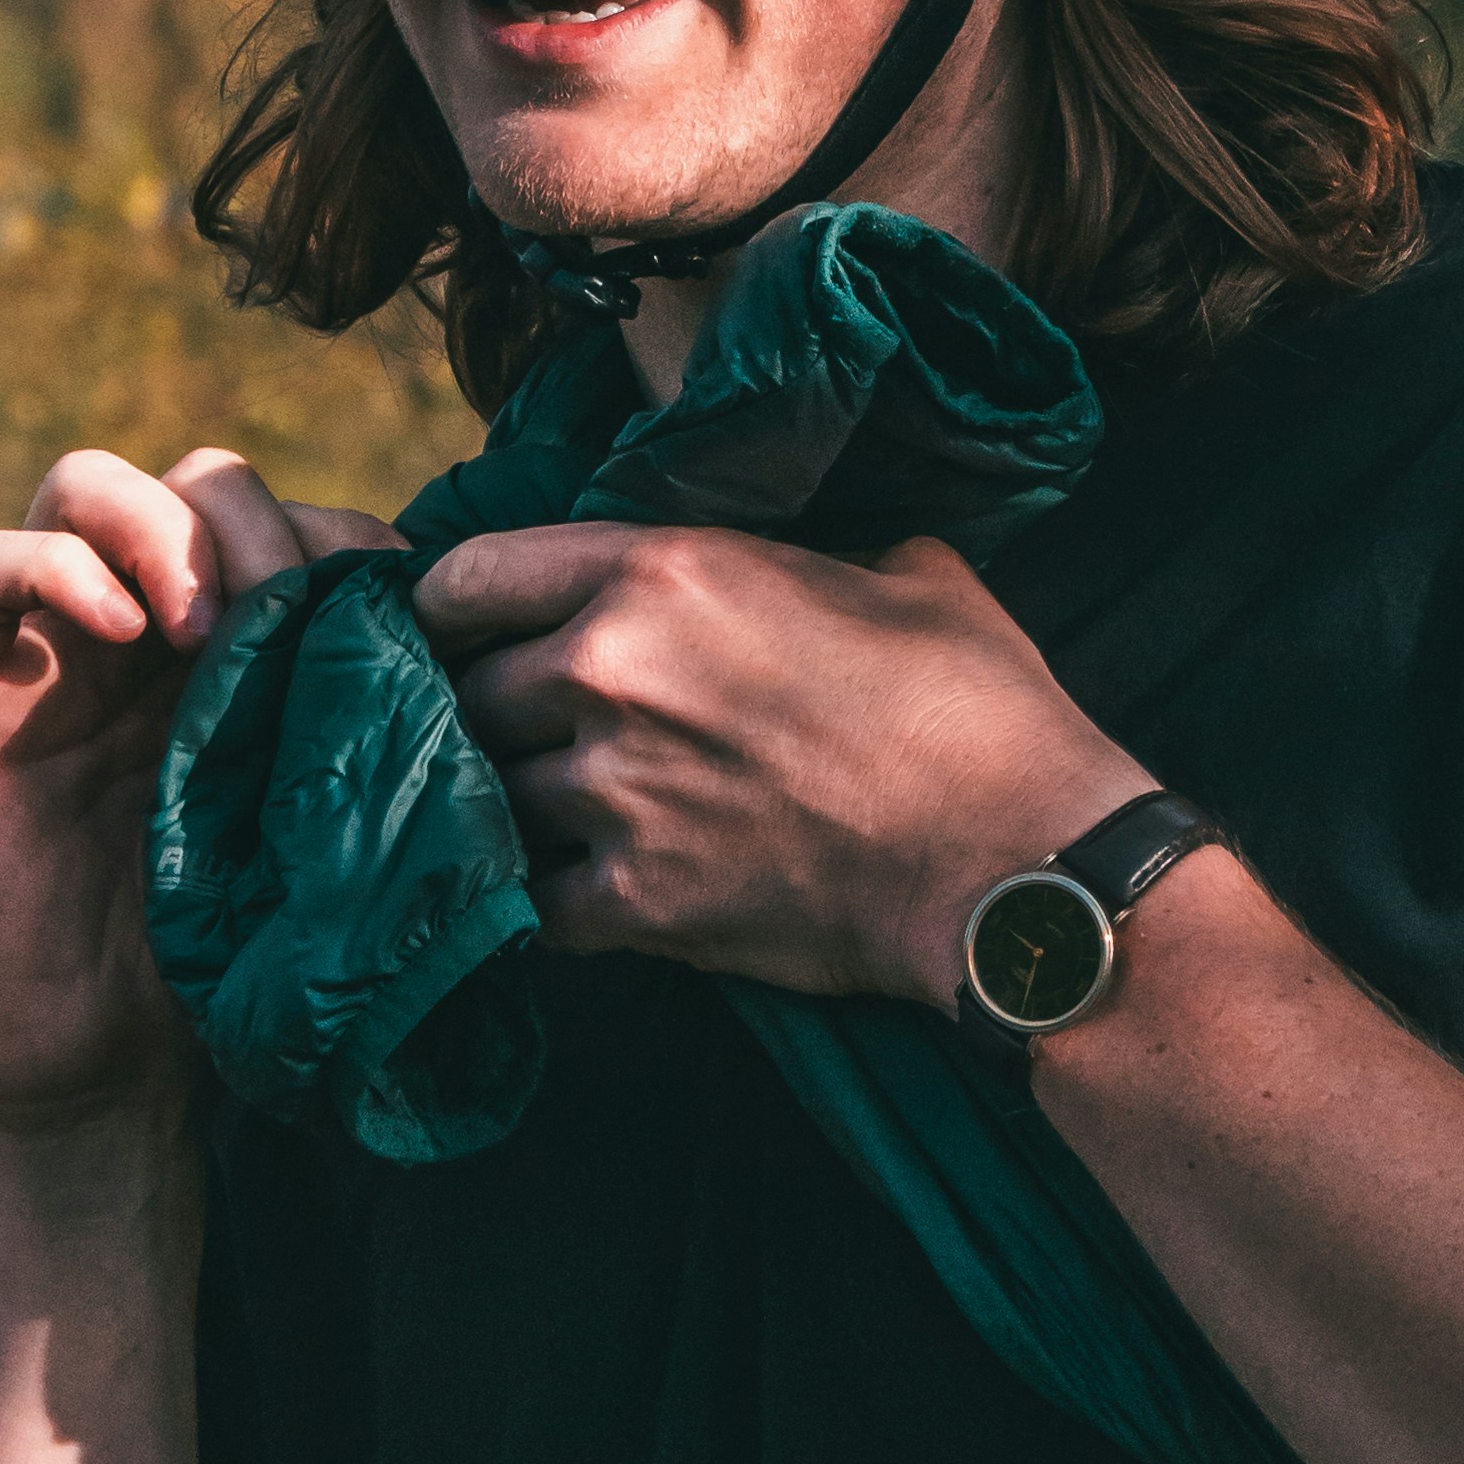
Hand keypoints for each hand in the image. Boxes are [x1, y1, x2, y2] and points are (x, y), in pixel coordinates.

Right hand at [0, 445, 401, 1132]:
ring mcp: (39, 656)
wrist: (105, 1070)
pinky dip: (55, 567)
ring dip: (157, 527)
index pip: (278, 515)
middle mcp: (132, 633)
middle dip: (251, 519)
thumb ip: (355, 725)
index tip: (379, 614)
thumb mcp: (311, 818)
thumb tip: (457, 641)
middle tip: (285, 606)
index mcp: (226, 653)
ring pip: (77, 487)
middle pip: (186, 479)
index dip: (333, 534)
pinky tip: (127, 636)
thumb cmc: (220, 956)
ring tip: (201, 626)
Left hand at [410, 522, 1143, 1003]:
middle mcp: (610, 674)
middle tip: (519, 735)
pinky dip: (544, 903)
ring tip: (550, 817)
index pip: (469, 576)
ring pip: (489, 801)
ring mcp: (614, 795)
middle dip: (486, 717)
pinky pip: (530, 905)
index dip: (449, 608)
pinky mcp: (635, 903)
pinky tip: (574, 896)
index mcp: (660, 573)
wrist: (1014, 859)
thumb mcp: (895, 573)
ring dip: (514, 811)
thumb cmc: (973, 706)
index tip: (459, 632)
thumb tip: (780, 568)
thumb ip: (795, 558)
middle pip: (464, 696)